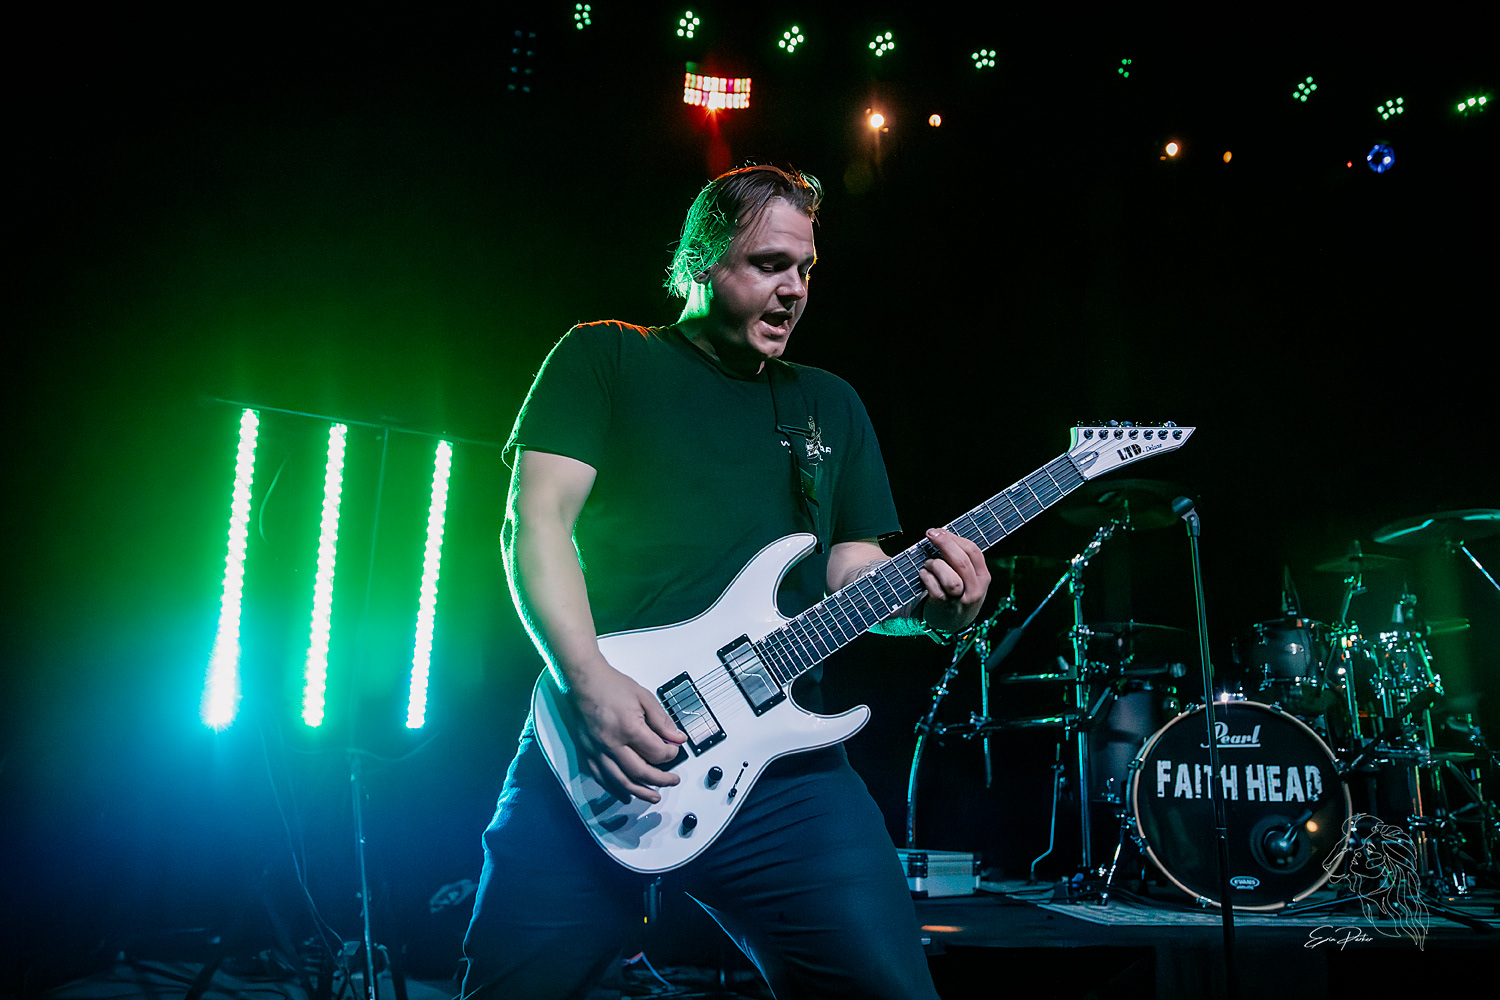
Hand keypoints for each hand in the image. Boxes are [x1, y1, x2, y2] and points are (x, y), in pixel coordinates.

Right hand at [561, 659, 686, 803]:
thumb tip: (677, 738)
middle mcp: (611, 743)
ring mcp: (597, 750)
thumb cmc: (612, 685)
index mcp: (628, 727)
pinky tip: (625, 795)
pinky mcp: (587, 752)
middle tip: (672, 781)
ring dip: (639, 792)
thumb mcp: (644, 697)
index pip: (656, 752)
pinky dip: (614, 789)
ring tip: (654, 797)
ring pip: (620, 781)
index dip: (670, 754)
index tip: (675, 750)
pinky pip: (601, 777)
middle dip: (660, 780)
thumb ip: (662, 720)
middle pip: (640, 772)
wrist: (585, 680)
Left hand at [918, 528, 990, 633]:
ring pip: (951, 579)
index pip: (973, 551)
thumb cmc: (957, 593)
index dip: (954, 538)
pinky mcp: (945, 608)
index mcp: (983, 577)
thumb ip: (961, 559)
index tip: (939, 530)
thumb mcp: (969, 578)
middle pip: (962, 562)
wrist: (951, 622)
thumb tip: (941, 534)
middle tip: (930, 534)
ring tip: (928, 563)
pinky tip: (923, 574)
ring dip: (936, 565)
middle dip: (944, 544)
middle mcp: (975, 590)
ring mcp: (961, 601)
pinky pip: (935, 589)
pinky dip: (926, 578)